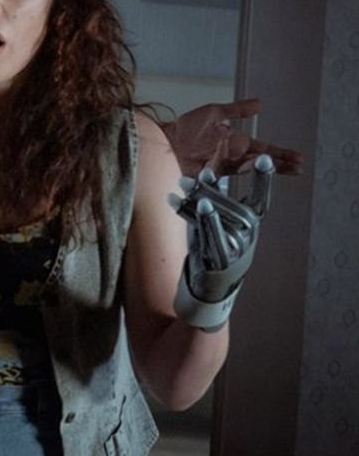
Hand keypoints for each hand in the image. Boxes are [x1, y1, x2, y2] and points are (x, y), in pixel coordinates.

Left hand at [161, 99, 302, 176]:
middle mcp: (231, 156)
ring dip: (266, 167)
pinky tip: (251, 163)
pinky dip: (239, 166)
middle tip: (298, 167)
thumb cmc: (184, 128)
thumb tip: (259, 104)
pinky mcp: (209, 173)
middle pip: (261, 162)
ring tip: (284, 167)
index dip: (280, 154)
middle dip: (280, 164)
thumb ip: (236, 110)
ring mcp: (221, 166)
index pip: (263, 149)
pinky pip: (228, 170)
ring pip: (249, 167)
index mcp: (235, 143)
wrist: (163, 141)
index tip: (298, 158)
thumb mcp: (213, 113)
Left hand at [170, 154, 272, 329]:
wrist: (209, 298)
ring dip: (204, 200)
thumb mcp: (216, 229)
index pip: (261, 201)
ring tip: (192, 182)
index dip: (263, 180)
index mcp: (251, 229)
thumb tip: (211, 175)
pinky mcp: (220, 264)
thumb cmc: (211, 257)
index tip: (263, 157)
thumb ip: (215, 204)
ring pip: (221, 221)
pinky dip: (201, 220)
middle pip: (236, 208)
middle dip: (217, 188)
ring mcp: (236, 253)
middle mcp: (248, 239)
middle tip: (201, 170)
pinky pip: (210, 238)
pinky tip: (191, 205)